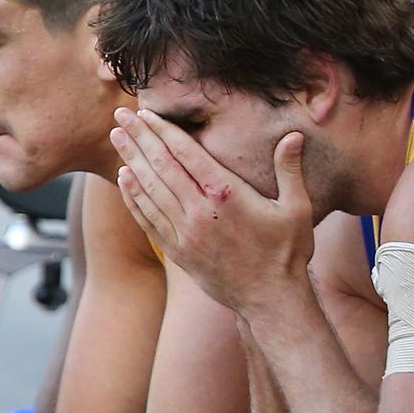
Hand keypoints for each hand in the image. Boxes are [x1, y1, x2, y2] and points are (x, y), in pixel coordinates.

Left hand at [110, 107, 314, 312]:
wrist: (270, 300)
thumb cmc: (287, 252)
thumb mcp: (297, 208)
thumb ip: (290, 170)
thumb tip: (293, 135)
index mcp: (227, 194)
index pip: (186, 153)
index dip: (163, 130)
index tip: (146, 112)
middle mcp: (200, 211)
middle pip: (161, 165)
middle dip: (138, 137)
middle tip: (119, 114)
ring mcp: (186, 233)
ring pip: (149, 189)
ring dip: (130, 160)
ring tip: (116, 137)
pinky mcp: (179, 252)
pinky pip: (148, 218)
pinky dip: (133, 196)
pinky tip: (123, 178)